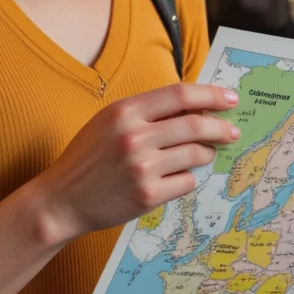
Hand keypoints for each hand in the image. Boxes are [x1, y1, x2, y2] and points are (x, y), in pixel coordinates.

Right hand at [34, 83, 240, 240]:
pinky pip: (186, 181)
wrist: (62, 200)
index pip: (179, 94)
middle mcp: (134, 136)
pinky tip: (177, 177)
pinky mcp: (147, 195)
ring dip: (207, 153)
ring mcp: (142, 167)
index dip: (210, 94)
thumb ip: (147, 113)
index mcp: (124, 111)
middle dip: (220, 127)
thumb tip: (194, 107)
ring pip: (196, 154)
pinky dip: (188, 178)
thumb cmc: (89, 158)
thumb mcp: (109, 122)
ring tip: (204, 154)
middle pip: (194, 124)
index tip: (229, 98)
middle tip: (232, 131)